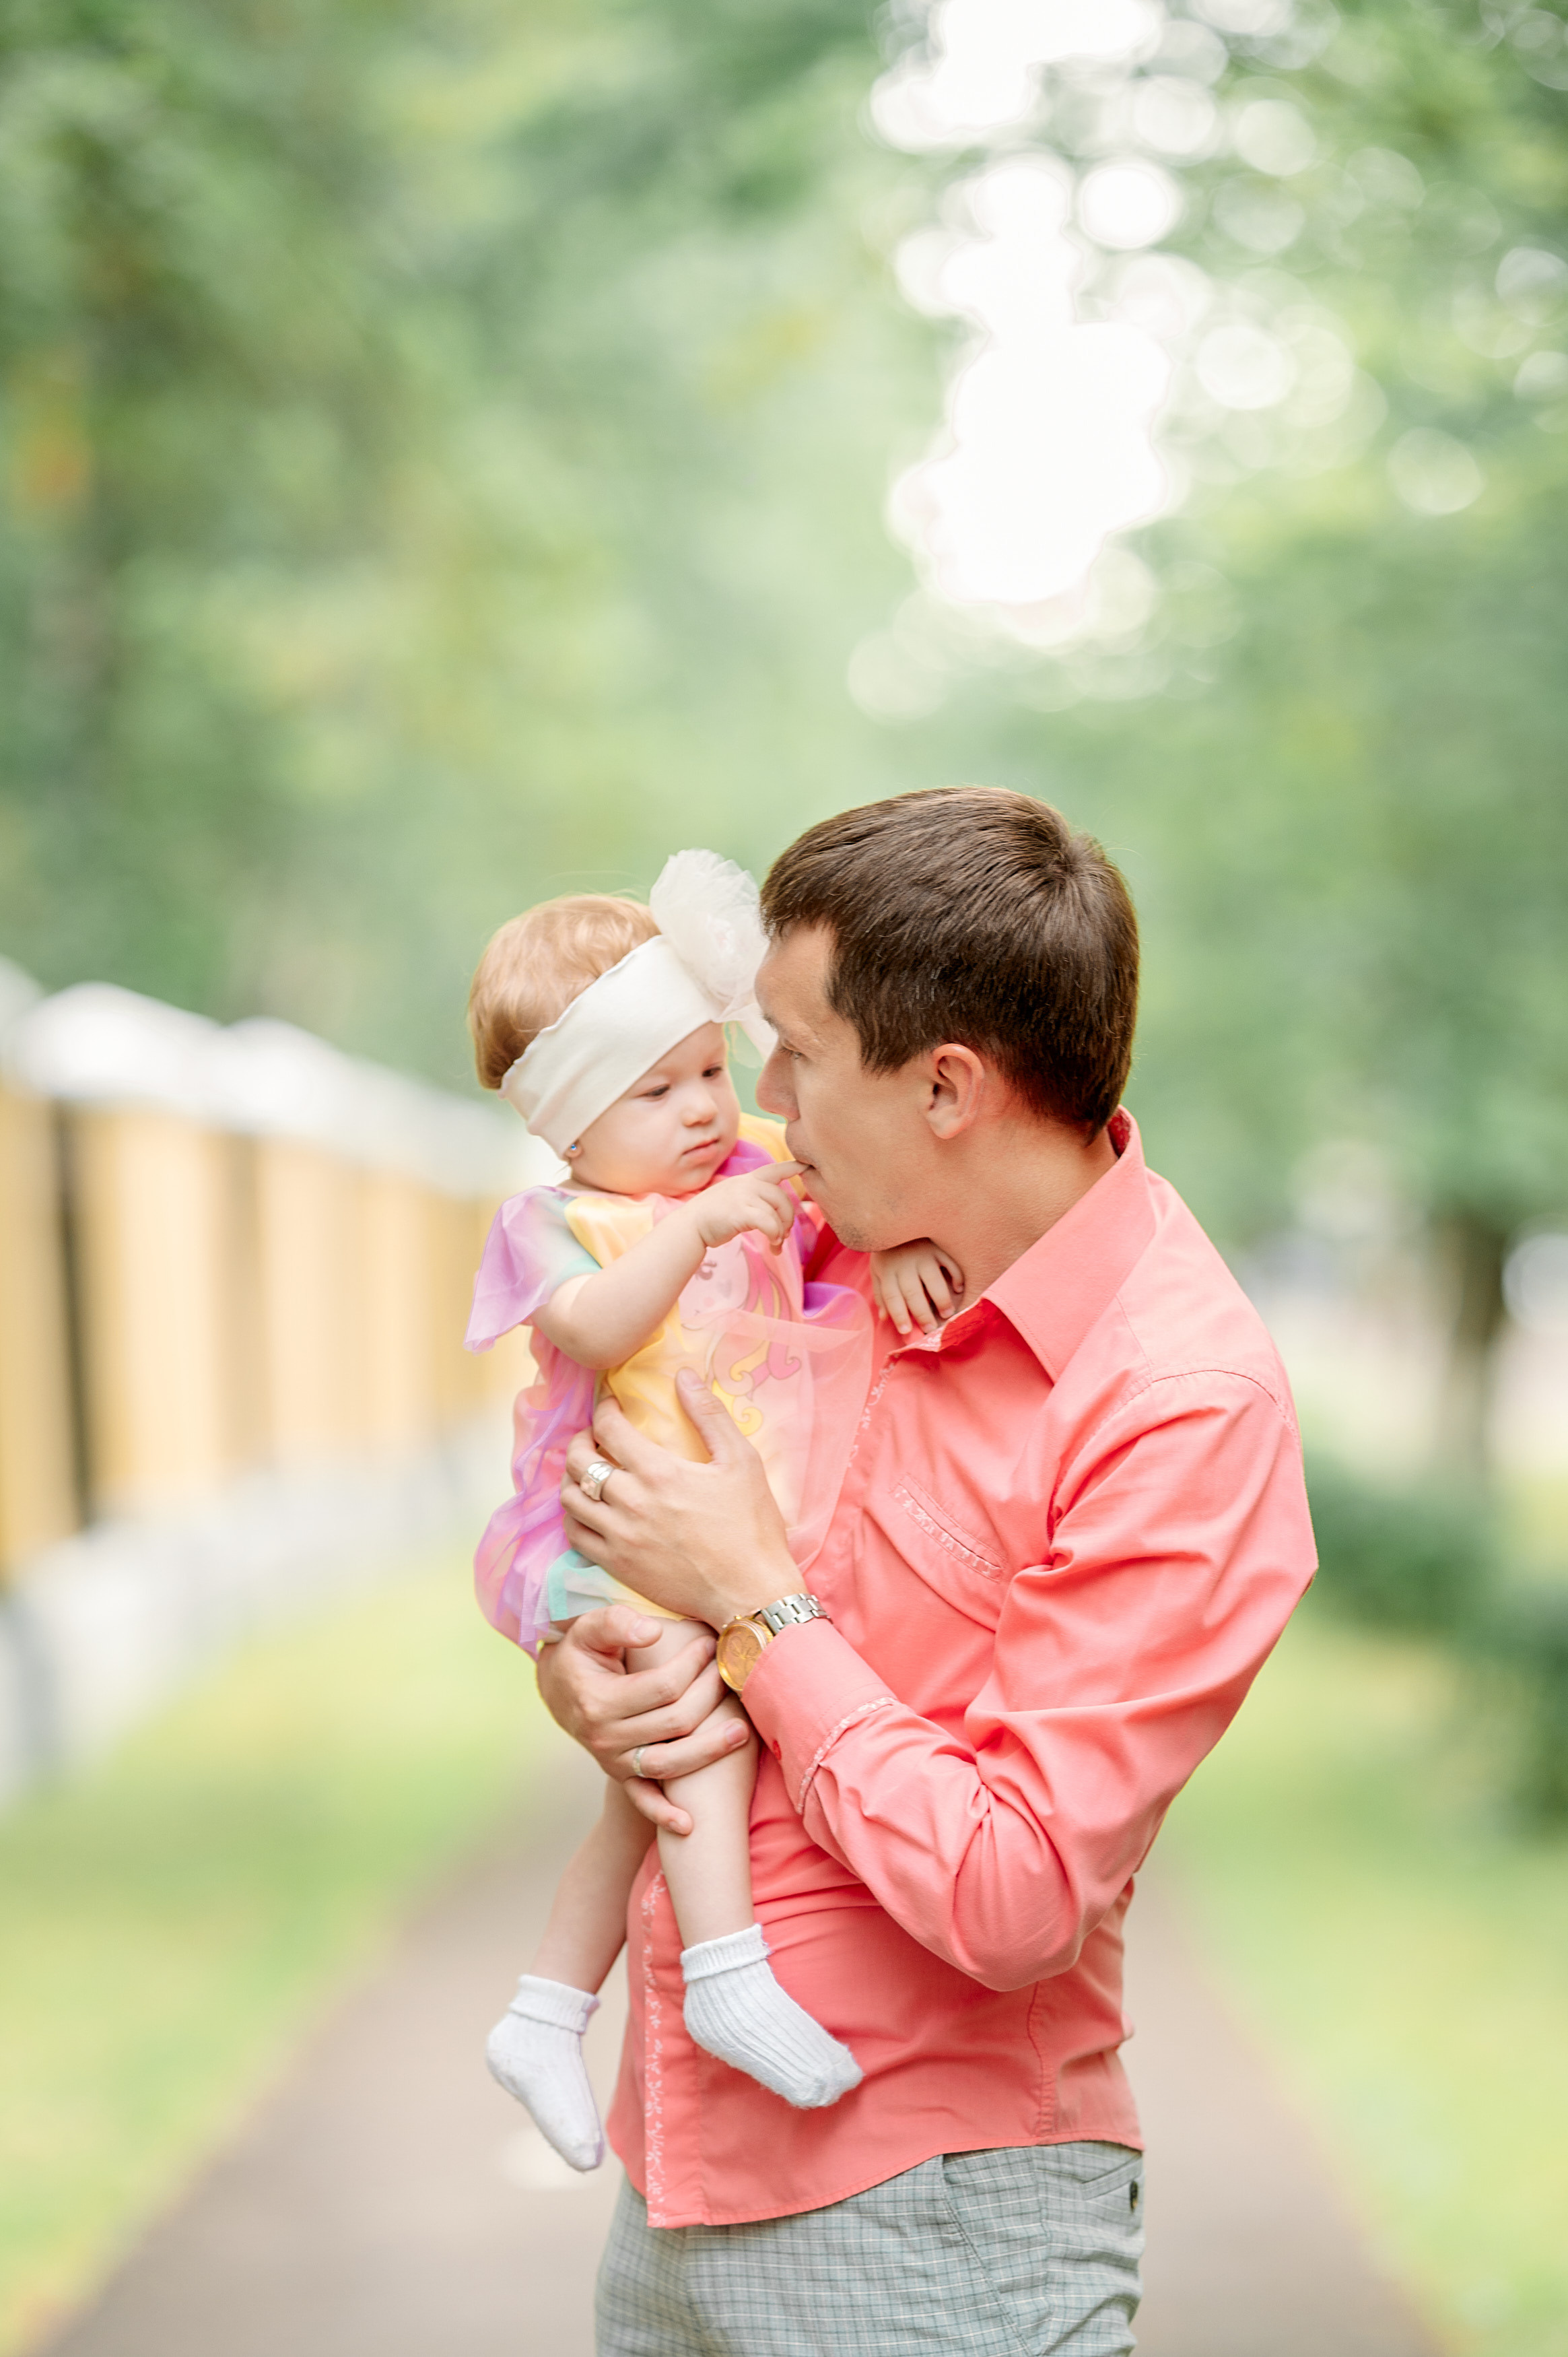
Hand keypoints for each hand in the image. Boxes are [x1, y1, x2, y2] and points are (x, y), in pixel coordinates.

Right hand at [534, 1606, 747, 1833]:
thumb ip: (616, 1622)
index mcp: (599, 1701)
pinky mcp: (620, 1774)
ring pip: (669, 1763)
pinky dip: (663, 1815)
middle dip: (710, 1695)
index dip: (692, 1663)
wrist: (556, 1686)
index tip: (709, 1642)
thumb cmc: (580, 1651)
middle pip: (674, 1722)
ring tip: (742, 1732)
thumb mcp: (588, 1628)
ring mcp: (613, 1760)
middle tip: (728, 1672)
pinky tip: (689, 1824)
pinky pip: (642, 1800)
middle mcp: (605, 1737)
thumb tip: (654, 1631)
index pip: (662, 1687)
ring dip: (707, 1751)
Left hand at [561, 1375, 795, 1628]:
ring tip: (588, 1472)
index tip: (610, 1405)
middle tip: (593, 1437)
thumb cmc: (751, 1525)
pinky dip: (574, 1516)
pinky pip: (575, 1535)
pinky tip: (590, 1510)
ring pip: (570, 1498)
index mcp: (659, 1472)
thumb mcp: (741, 1461)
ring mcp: (619, 1537)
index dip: (603, 1410)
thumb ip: (709, 1415)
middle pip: (578, 1461)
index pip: (608, 1429)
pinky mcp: (617, 1565)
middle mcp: (630, 1502)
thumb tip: (684, 1375)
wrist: (749, 1592)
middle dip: (580, 1440)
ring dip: (573, 1478)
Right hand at [690, 1162, 802, 1254]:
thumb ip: (751, 1199)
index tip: (805, 1165)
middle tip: (783, 1235)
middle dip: (788, 1218)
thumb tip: (772, 1215)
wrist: (689, 1226)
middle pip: (782, 1197)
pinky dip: (775, 1235)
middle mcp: (746, 1184)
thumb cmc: (711, 1217)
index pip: (774, 1169)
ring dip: (781, 1231)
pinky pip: (769, 1223)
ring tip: (776, 1244)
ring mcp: (743, 1197)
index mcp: (746, 1180)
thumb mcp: (732, 1199)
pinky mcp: (740, 1212)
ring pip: (776, 1212)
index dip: (791, 1167)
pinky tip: (772, 1245)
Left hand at [870, 1239, 964, 1335]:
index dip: (898, 1315)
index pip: (892, 1297)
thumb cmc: (888, 1249)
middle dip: (922, 1314)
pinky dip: (956, 1277)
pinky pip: (950, 1263)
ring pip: (933, 1281)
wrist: (895, 1215)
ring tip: (948, 1314)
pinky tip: (958, 1289)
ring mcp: (923, 1254)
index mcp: (887, 1270)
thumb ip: (881, 1293)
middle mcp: (905, 1263)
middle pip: (913, 1293)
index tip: (905, 1331)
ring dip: (941, 1300)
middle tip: (930, 1329)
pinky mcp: (938, 1246)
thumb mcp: (878, 1269)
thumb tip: (884, 1318)